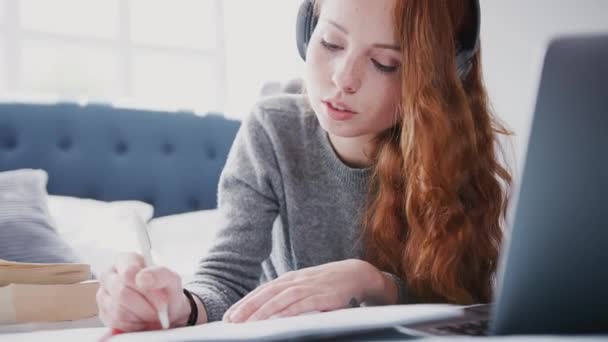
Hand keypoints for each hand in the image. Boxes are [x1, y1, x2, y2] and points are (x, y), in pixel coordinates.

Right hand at [97, 253, 190, 331]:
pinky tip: (142, 319)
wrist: (165, 311)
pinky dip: (134, 325)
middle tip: (160, 310)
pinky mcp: (103, 313)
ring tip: (152, 313)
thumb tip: (142, 278)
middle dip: (146, 305)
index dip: (147, 289)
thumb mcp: (171, 280)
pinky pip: (116, 323)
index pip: (129, 273)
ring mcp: (103, 294)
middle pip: (121, 292)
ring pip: (118, 310)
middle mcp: (110, 275)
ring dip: (141, 316)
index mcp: (125, 260)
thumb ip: (160, 274)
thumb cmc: (166, 292)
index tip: (163, 300)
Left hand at [222, 259, 387, 322]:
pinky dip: (287, 312)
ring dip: (262, 311)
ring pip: (280, 299)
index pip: (261, 291)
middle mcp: (295, 281)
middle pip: (266, 294)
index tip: (229, 315)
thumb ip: (287, 295)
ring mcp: (308, 288)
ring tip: (247, 323)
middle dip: (247, 307)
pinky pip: (300, 305)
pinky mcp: (321, 296)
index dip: (244, 303)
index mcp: (289, 279)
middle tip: (231, 321)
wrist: (354, 273)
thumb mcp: (304, 285)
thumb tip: (266, 309)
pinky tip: (276, 320)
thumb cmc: (327, 283)